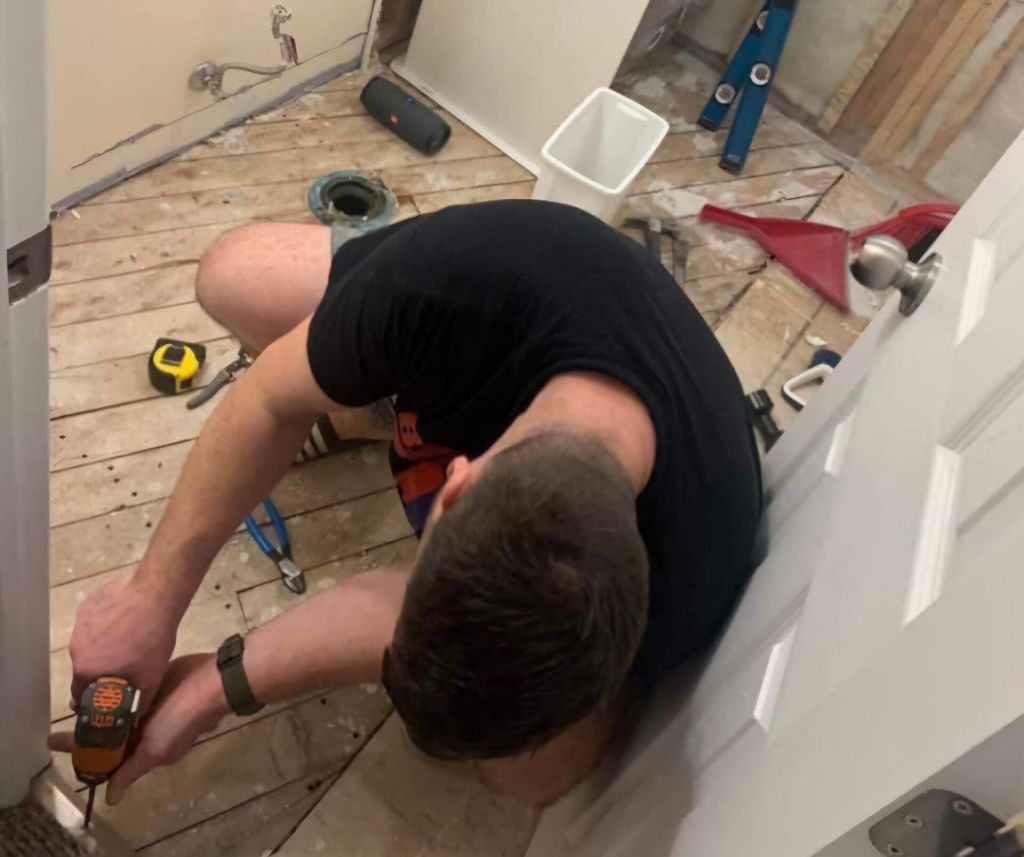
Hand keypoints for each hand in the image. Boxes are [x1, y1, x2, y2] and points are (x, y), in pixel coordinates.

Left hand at [50, 654, 227, 804]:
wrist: (209, 683)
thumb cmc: (180, 720)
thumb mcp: (155, 750)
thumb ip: (130, 771)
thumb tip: (111, 800)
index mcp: (143, 750)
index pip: (106, 756)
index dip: (81, 751)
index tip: (54, 740)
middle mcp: (143, 732)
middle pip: (107, 736)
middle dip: (83, 732)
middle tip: (56, 725)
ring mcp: (148, 709)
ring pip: (115, 716)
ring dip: (96, 711)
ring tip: (73, 701)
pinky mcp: (152, 688)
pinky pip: (126, 695)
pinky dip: (110, 694)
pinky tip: (97, 686)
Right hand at [69, 576, 179, 711]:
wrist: (155, 596)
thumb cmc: (152, 640)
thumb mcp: (151, 678)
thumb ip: (139, 703)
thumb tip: (133, 721)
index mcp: (86, 669)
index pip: (79, 693)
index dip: (91, 697)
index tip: (104, 696)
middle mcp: (76, 649)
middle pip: (85, 666)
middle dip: (101, 669)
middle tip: (123, 664)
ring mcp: (80, 624)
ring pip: (89, 643)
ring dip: (103, 645)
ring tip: (127, 639)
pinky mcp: (88, 605)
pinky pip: (93, 620)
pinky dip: (105, 623)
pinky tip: (125, 618)